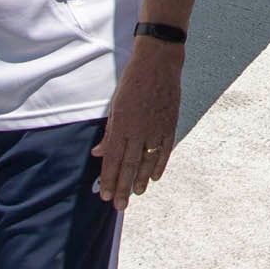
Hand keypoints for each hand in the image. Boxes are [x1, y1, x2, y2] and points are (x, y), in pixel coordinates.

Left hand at [94, 40, 183, 208]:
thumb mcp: (114, 104)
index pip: (113, 159)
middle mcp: (139, 130)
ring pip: (147, 162)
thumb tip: (99, 153)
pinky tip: (153, 178)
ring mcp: (156, 129)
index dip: (109, 179)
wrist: (158, 62)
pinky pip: (164, 151)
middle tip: (119, 206)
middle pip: (129, 166)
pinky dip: (159, 165)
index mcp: (122, 124)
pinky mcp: (170, 125)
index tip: (105, 195)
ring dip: (140, 180)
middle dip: (123, 187)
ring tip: (135, 195)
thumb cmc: (132, 81)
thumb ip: (109, 132)